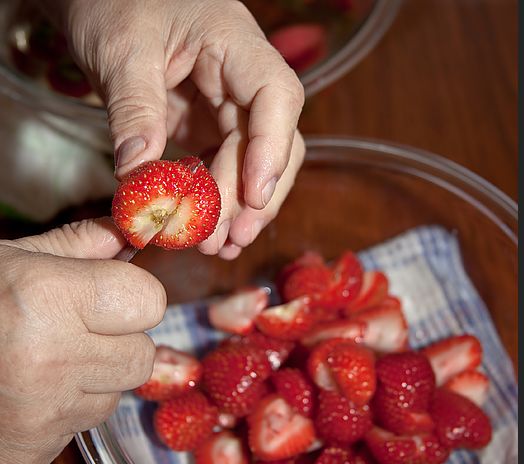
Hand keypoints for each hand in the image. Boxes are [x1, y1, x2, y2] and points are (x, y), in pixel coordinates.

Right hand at [0, 219, 165, 463]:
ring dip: (93, 380)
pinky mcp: (30, 453)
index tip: (114, 295)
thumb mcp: (6, 259)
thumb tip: (127, 238)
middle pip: (142, 356)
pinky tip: (25, 393)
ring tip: (44, 362)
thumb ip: (76, 247)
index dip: (136, 296)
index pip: (149, 302)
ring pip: (114, 395)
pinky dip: (64, 411)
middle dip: (121, 341)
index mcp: (48, 299)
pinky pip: (80, 427)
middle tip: (80, 330)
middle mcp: (52, 361)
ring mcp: (42, 415)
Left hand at [55, 0, 305, 258]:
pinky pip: (224, 170)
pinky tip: (207, 232)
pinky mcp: (209, 128)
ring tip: (215, 245)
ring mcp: (228, 108)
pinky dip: (217, 203)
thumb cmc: (114, 1)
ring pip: (252, 164)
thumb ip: (133, 109)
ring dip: (237, 209)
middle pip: (272, 142)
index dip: (272, 149)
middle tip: (228, 238)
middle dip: (254, 196)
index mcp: (235, 44)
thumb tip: (137, 176)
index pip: (277, 97)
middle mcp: (242, 80)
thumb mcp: (119, 49)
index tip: (254, 196)